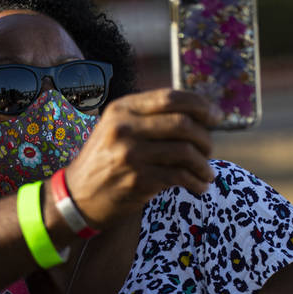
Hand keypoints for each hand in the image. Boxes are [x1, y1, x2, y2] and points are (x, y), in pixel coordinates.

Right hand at [65, 88, 218, 228]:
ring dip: (204, 164)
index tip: (215, 117)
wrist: (78, 196)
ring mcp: (130, 154)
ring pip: (186, 152)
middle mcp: (124, 128)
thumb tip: (199, 112)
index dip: (200, 105)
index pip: (171, 97)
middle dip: (205, 138)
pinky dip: (195, 182)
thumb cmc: (105, 160)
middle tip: (209, 149)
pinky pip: (180, 177)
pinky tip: (198, 186)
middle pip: (183, 123)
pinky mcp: (137, 180)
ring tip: (206, 173)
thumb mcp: (117, 128)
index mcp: (121, 109)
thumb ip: (149, 117)